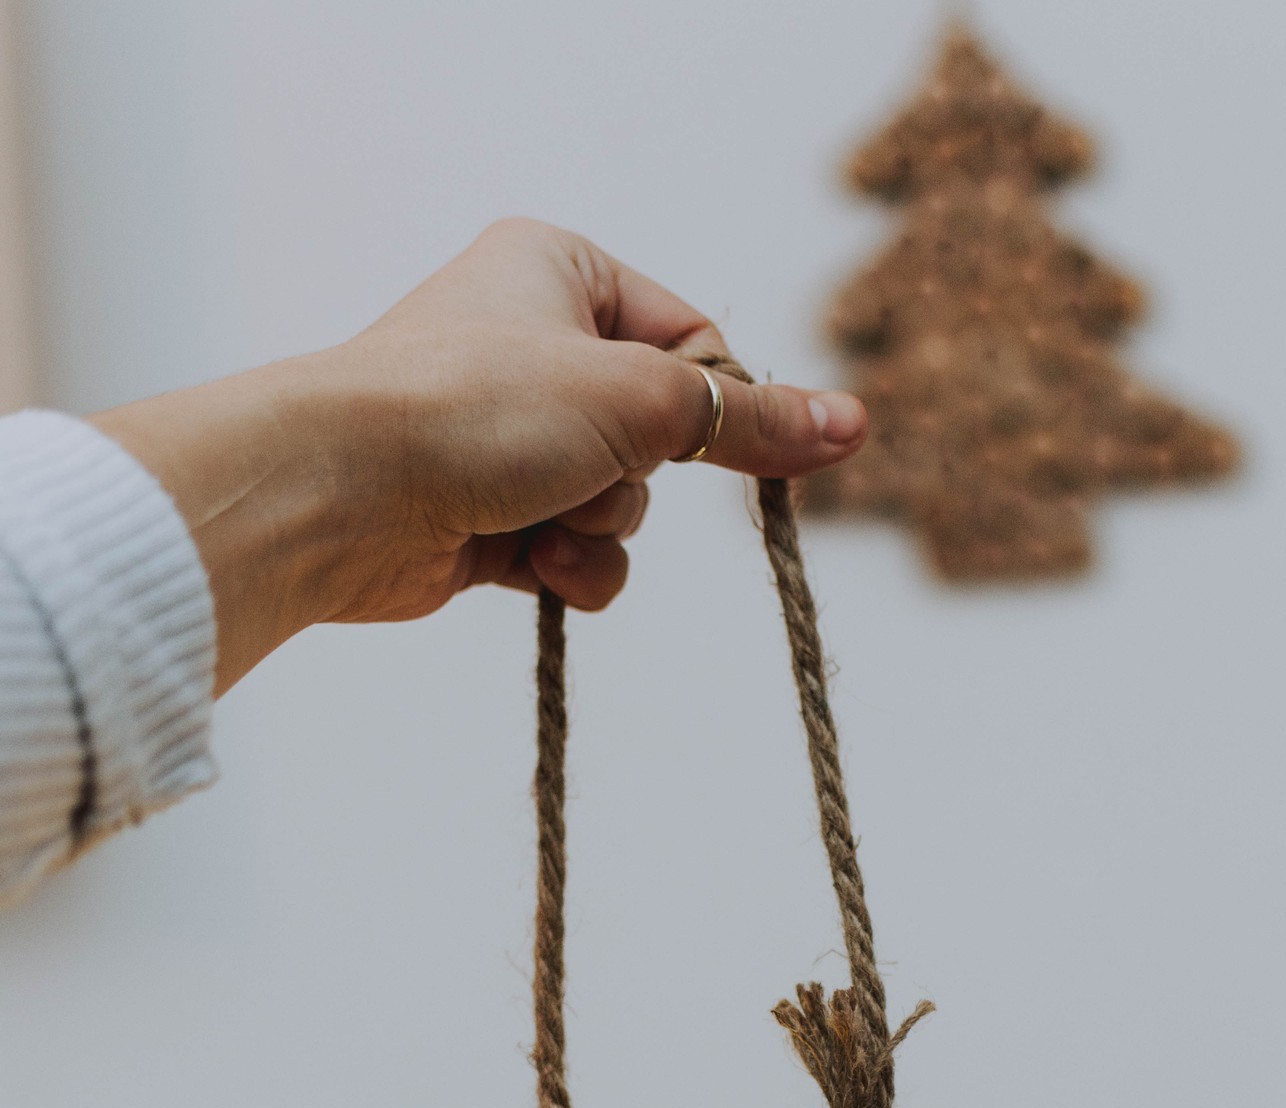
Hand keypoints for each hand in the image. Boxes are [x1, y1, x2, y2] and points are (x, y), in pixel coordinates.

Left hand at [91, 219, 868, 693]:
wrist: (341, 494)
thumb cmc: (475, 409)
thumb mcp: (639, 401)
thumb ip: (748, 421)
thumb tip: (852, 425)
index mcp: (560, 270)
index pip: (690, 341)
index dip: (717, 404)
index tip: (739, 449)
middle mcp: (529, 342)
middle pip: (658, 432)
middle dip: (638, 478)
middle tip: (593, 471)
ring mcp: (504, 435)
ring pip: (618, 502)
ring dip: (602, 530)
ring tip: (544, 523)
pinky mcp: (483, 515)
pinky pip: (570, 549)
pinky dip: (565, 566)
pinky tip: (529, 566)